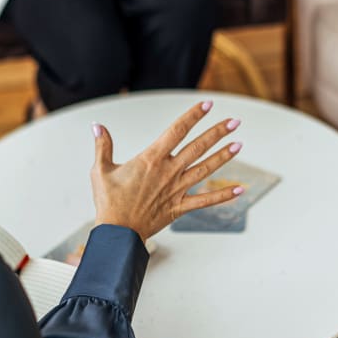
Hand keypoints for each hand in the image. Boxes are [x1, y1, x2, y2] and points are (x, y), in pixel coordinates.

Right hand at [90, 101, 243, 239]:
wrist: (117, 233)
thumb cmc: (108, 202)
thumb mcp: (101, 170)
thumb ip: (103, 146)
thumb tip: (97, 126)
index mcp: (151, 159)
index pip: (177, 130)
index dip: (193, 116)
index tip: (207, 104)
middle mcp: (168, 171)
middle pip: (198, 147)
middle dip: (217, 132)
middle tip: (234, 121)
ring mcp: (176, 189)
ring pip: (205, 169)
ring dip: (223, 156)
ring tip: (239, 144)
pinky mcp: (179, 207)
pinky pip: (205, 201)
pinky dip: (223, 195)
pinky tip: (240, 190)